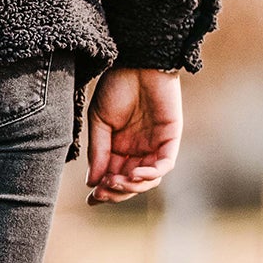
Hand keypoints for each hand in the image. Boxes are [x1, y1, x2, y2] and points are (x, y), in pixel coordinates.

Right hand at [86, 68, 183, 204]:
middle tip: (103, 192)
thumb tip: (93, 183)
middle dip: (117, 192)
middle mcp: (138, 149)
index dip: (104, 191)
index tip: (92, 200)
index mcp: (118, 147)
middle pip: (131, 183)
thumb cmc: (115, 87)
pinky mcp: (170, 137)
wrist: (136, 62)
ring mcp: (155, 144)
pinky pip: (164, 164)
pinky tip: (134, 174)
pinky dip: (151, 174)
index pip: (113, 177)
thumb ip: (98, 152)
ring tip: (117, 182)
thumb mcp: (99, 122)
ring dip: (133, 186)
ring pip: (148, 179)